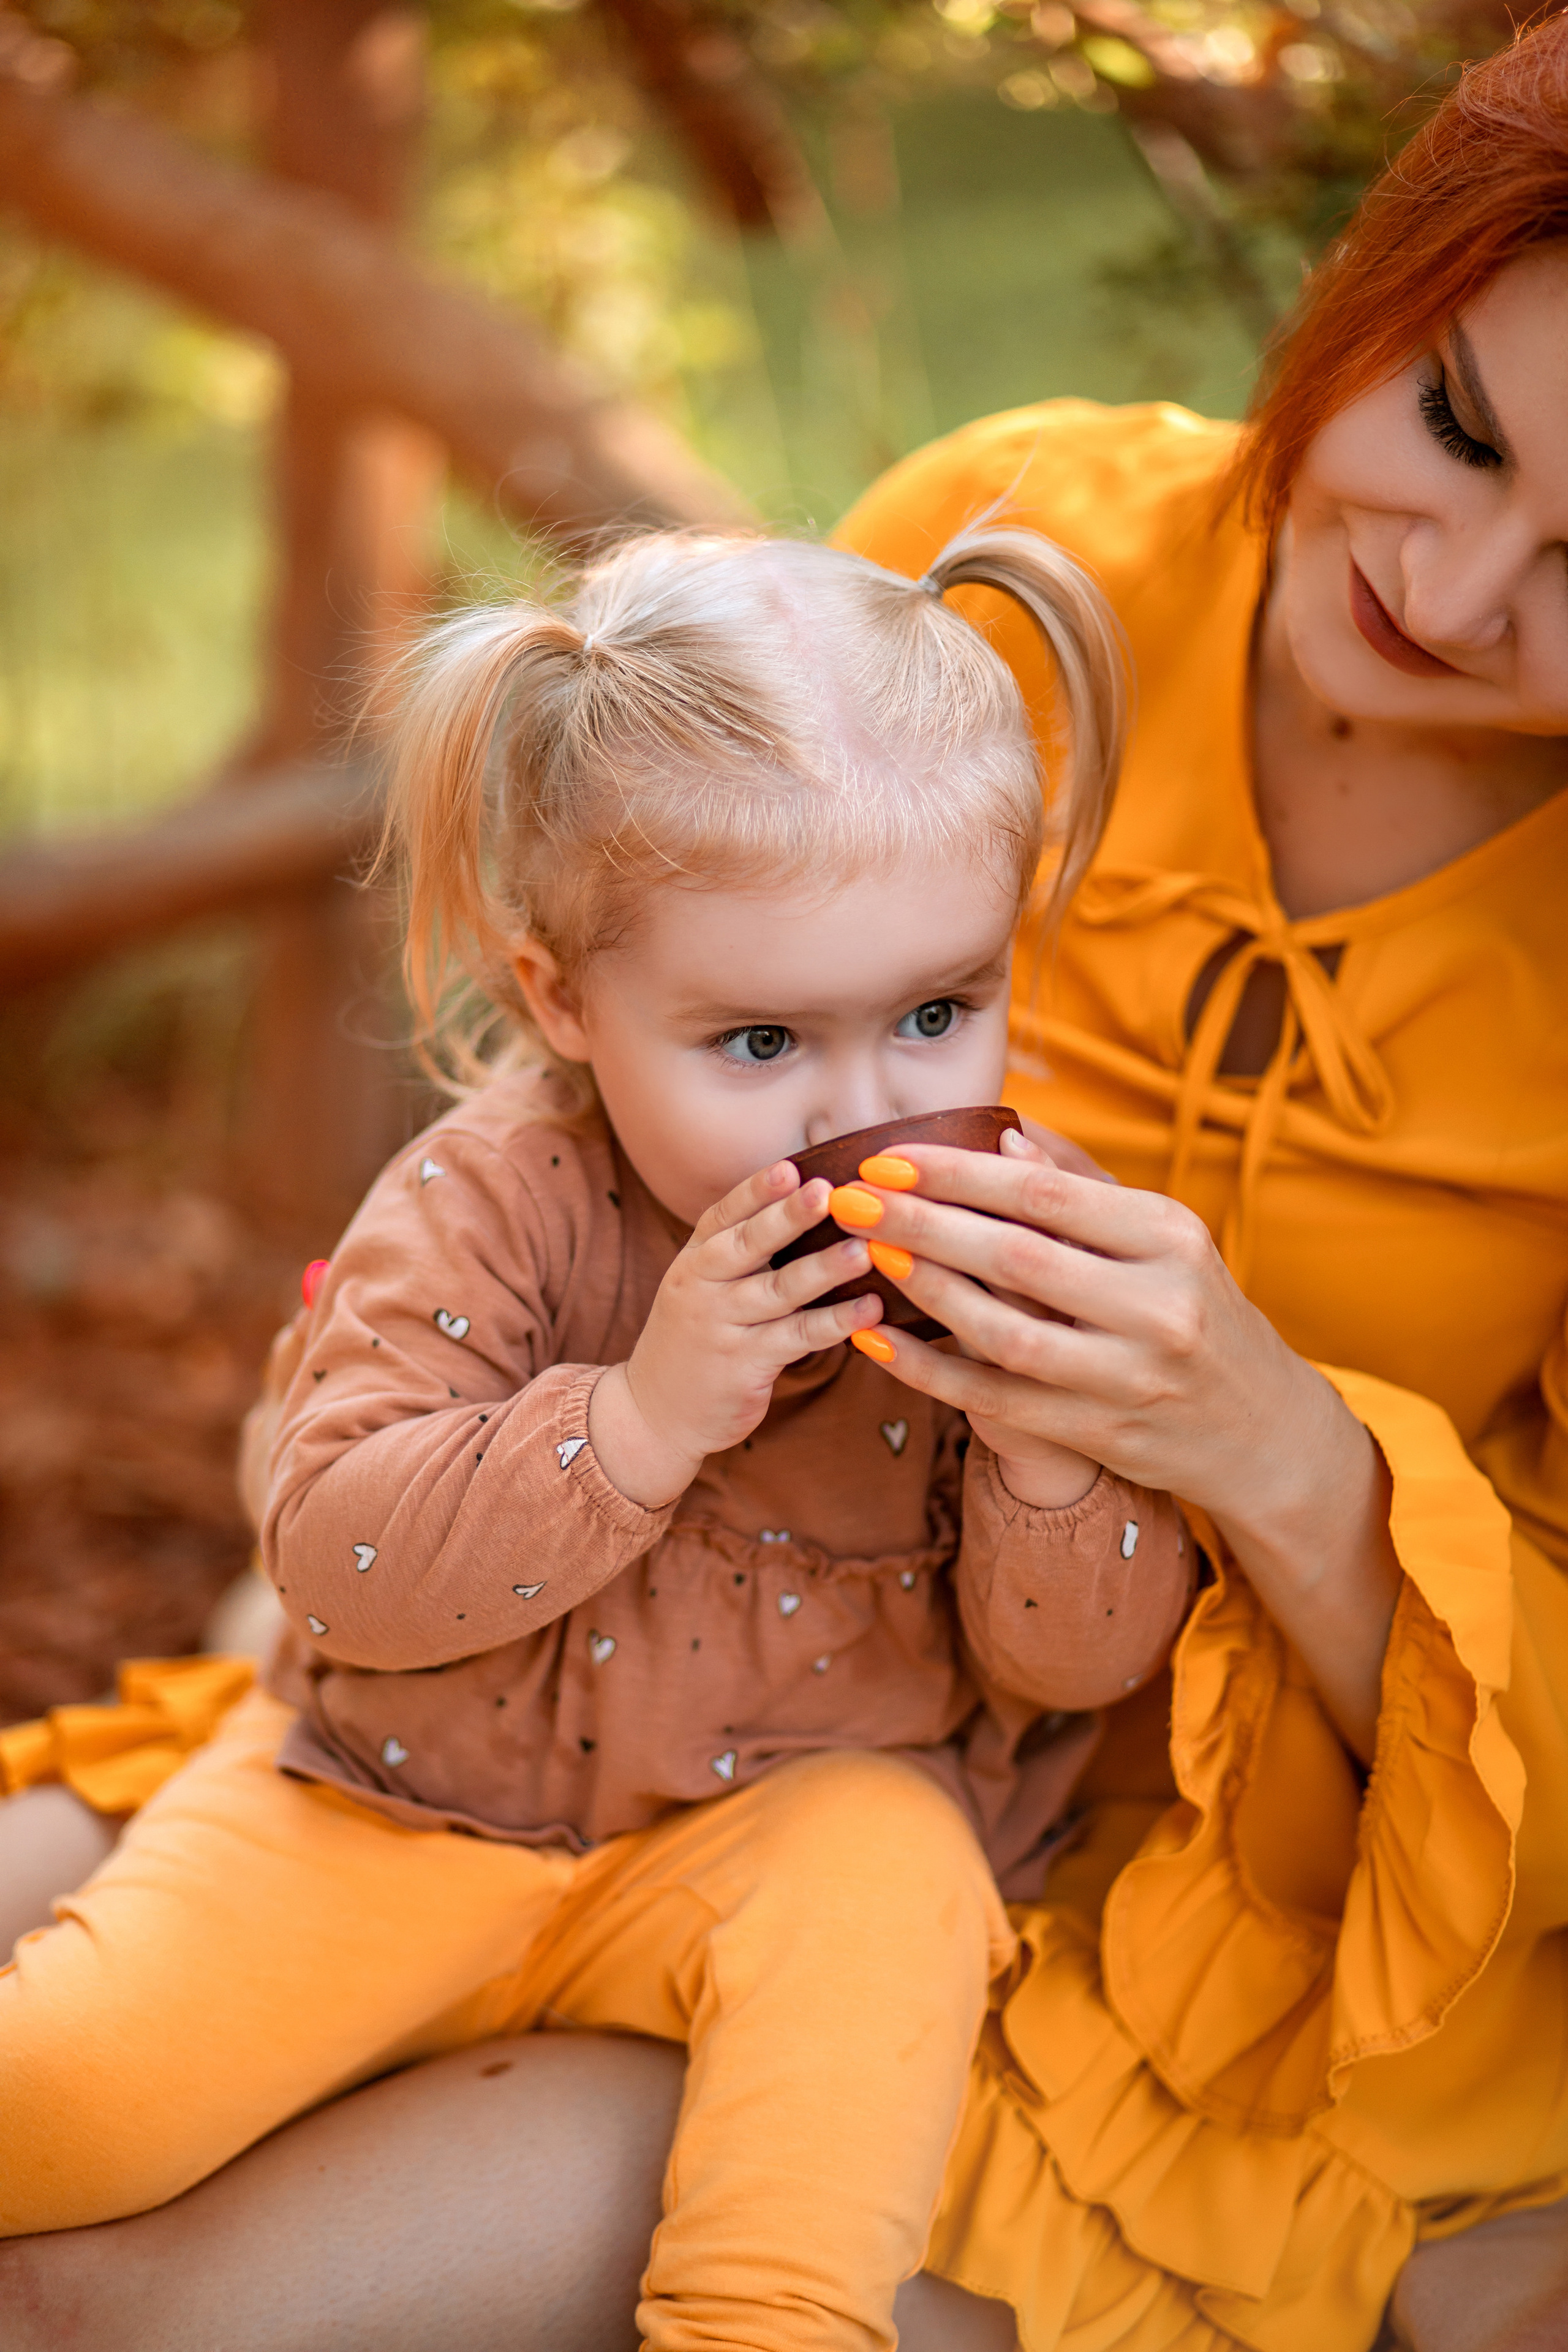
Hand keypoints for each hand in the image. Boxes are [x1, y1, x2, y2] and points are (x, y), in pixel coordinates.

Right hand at [589, 1161, 881, 1507]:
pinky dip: (834, 1323)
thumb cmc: (696, 1337)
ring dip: (823, 1270)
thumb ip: (741, 1248)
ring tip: (864, 1250)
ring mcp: (721, 1327)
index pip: (724, 1216)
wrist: (654, 1413)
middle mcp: (703, 1287)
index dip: (756, 1191)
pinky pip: (796, 1338)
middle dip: (788, 1217)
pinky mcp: (744, 1366)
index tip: (790, 1169)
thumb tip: (805, 1197)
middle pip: (748, 1246)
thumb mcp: (701, 1284)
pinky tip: (869, 1309)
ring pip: (778, 1292)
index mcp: (695, 1259)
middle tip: (828, 1192)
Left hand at [831, 1128, 1400, 1757]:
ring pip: (1003, 1333)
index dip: (958, 1173)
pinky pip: (996, 1400)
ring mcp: (1130, 1376)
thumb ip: (1085, 1187)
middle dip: (922, 1223)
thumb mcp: (1164, 1239)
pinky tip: (877, 1340)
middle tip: (853, 1198)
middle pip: (1017, 1258)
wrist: (1262, 1431)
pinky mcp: (1102, 1434)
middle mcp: (1156, 1304)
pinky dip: (929, 1370)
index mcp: (1169, 1235)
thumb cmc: (1198, 1311)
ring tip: (867, 1253)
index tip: (890, 1156)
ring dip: (922, 1291)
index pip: (1046, 1194)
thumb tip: (1006, 1136)